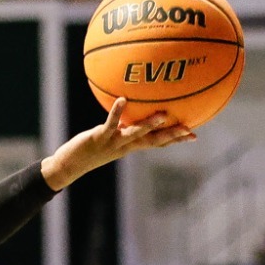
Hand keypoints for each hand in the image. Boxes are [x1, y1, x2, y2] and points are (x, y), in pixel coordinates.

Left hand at [41, 99, 195, 189]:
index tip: (194, 135)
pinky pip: (110, 124)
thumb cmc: (91, 149)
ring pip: (136, 134)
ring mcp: (114, 142)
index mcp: (131, 146)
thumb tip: (132, 109)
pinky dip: (116, 113)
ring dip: (150, 125)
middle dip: (172, 136)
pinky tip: (122, 99)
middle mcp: (126, 146)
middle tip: (190, 129)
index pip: (158, 143)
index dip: (176, 139)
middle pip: (153, 141)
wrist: (70, 165)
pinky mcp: (99, 137)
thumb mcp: (111, 137)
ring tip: (164, 115)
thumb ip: (123, 126)